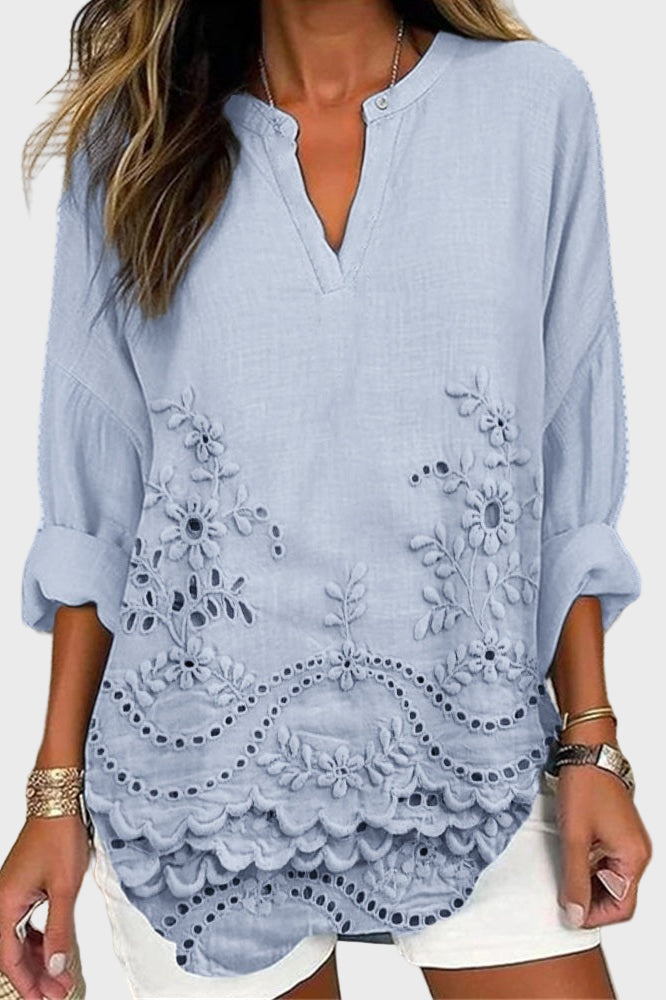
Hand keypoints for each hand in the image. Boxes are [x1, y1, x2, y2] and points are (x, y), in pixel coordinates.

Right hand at [0, 814, 89, 998]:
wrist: (59, 804)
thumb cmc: (58, 836)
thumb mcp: (64, 888)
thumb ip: (60, 930)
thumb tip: (58, 966)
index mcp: (5, 905)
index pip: (11, 959)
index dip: (29, 983)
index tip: (45, 999)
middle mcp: (2, 902)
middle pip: (14, 953)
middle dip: (37, 976)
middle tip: (58, 993)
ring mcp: (11, 895)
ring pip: (20, 940)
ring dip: (40, 960)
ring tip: (61, 977)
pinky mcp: (22, 888)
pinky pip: (26, 925)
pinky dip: (41, 940)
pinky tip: (54, 951)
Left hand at [555, 762, 651, 929]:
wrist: (588, 751)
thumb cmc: (584, 786)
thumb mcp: (574, 838)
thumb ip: (574, 879)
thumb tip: (575, 914)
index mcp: (633, 857)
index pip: (622, 907)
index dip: (595, 916)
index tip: (570, 914)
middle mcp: (637, 852)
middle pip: (619, 895)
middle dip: (591, 900)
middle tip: (563, 896)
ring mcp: (629, 842)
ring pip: (612, 879)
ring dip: (589, 883)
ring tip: (564, 875)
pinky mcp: (619, 832)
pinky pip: (609, 862)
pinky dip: (591, 867)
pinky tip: (571, 859)